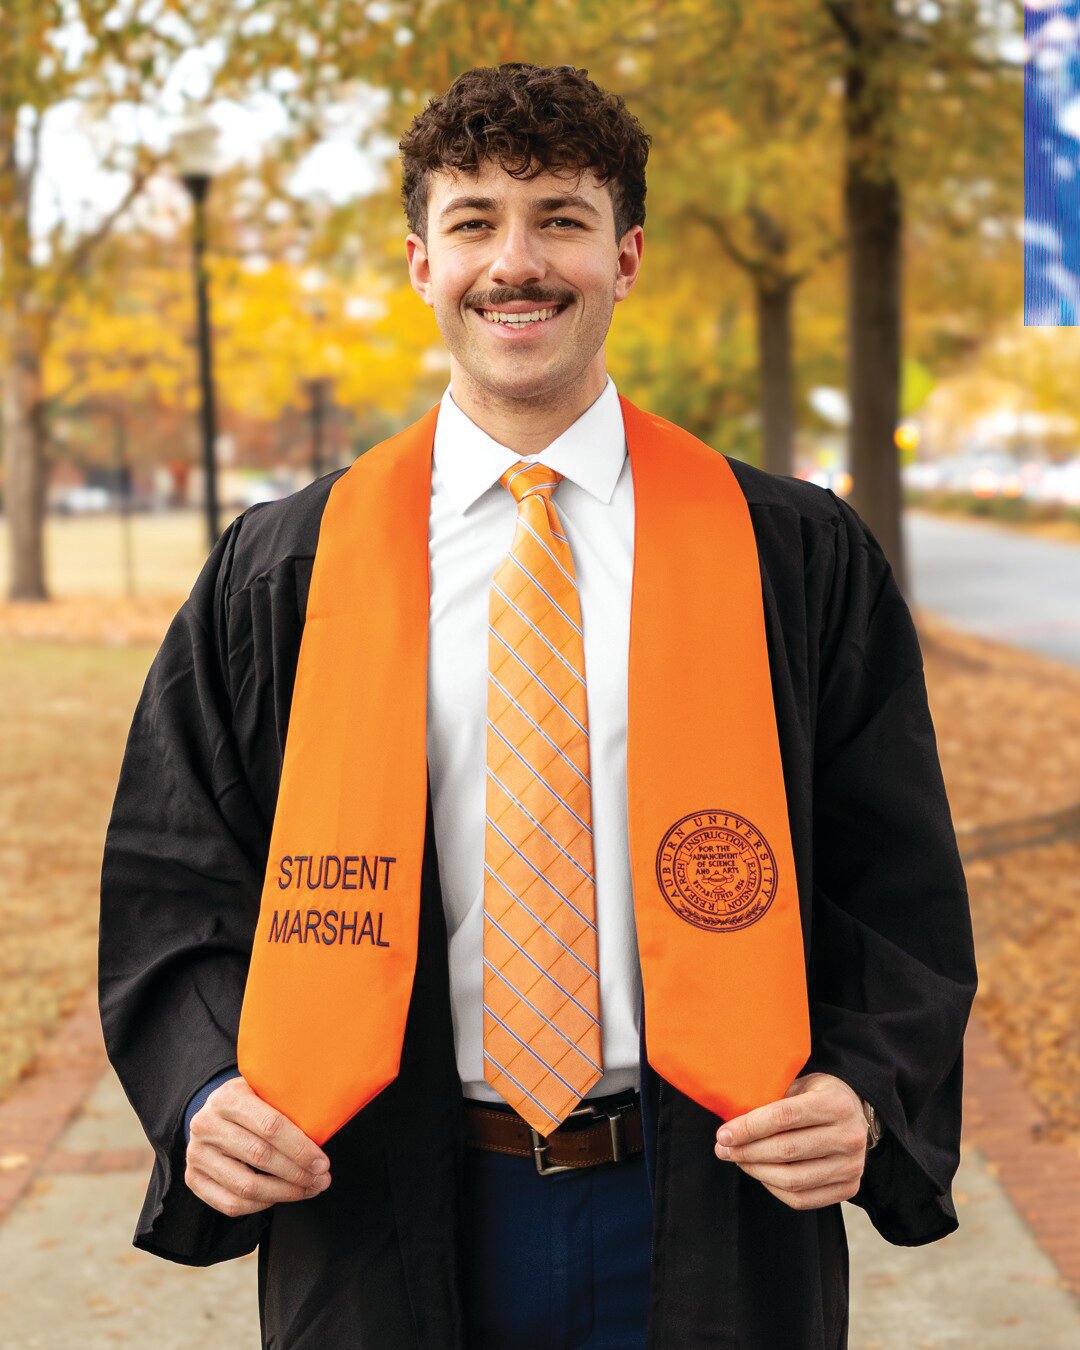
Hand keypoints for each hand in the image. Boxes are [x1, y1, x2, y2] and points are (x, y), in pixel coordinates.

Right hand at [185, 1073, 331, 1217]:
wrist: (210, 1111)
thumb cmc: (250, 1101)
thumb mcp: (264, 1089)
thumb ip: (286, 1102)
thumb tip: (326, 1123)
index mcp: (228, 1097)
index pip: (271, 1126)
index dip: (300, 1148)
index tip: (323, 1162)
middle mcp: (207, 1125)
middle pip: (260, 1157)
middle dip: (297, 1173)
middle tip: (322, 1179)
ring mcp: (196, 1154)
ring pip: (246, 1186)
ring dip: (284, 1193)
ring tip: (308, 1190)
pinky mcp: (193, 1179)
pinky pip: (230, 1204)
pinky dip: (260, 1206)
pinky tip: (280, 1196)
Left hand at [713, 1072, 867, 1210]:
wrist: (857, 1115)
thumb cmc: (819, 1096)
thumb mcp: (801, 1084)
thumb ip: (773, 1098)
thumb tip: (733, 1121)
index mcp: (836, 1104)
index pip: (785, 1116)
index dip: (750, 1127)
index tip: (724, 1133)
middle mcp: (848, 1136)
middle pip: (787, 1150)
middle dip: (747, 1151)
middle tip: (723, 1149)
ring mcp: (852, 1166)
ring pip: (793, 1179)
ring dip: (757, 1171)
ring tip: (738, 1160)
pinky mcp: (849, 1188)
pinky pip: (803, 1199)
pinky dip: (775, 1189)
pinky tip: (761, 1173)